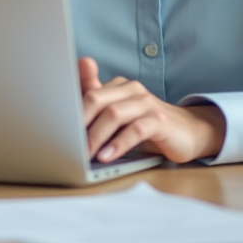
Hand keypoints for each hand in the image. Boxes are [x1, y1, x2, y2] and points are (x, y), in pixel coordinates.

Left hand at [79, 57, 224, 164]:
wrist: (188, 132)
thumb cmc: (145, 125)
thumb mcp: (118, 116)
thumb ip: (95, 104)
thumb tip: (65, 101)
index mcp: (117, 86)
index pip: (87, 90)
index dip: (69, 107)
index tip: (54, 125)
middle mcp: (131, 89)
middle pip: (96, 99)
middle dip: (79, 122)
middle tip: (66, 143)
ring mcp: (146, 103)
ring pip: (114, 114)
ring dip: (96, 135)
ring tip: (85, 154)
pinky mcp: (160, 121)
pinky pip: (135, 129)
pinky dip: (118, 144)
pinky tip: (107, 156)